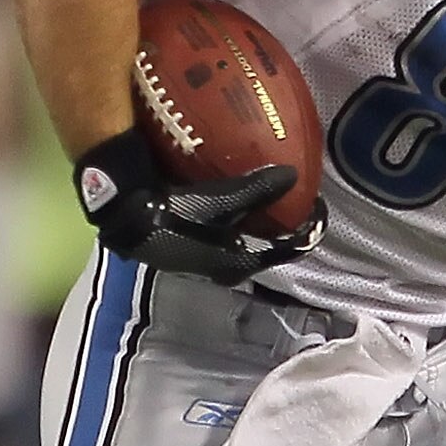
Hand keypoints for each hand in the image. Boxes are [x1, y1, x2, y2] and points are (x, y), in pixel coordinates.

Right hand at [76, 129, 316, 281]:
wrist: (126, 214)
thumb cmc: (177, 212)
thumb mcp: (222, 201)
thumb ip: (258, 190)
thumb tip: (293, 176)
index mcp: (239, 263)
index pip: (284, 250)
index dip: (306, 231)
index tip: (320, 208)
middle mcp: (224, 269)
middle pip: (264, 247)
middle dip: (280, 226)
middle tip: (295, 200)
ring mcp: (204, 261)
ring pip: (242, 241)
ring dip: (255, 221)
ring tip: (267, 196)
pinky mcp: (186, 248)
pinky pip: (221, 232)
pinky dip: (233, 216)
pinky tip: (232, 194)